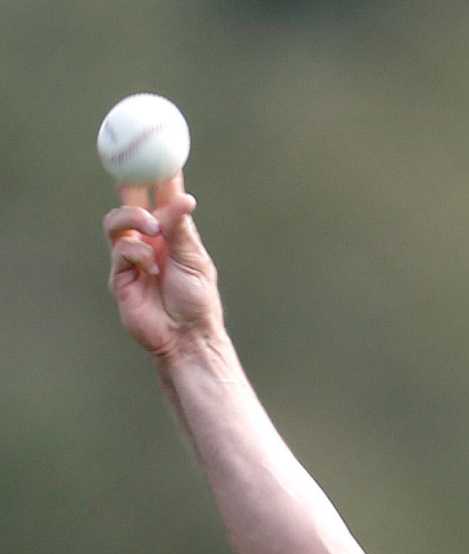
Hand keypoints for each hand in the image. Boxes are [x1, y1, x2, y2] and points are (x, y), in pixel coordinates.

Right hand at [104, 175, 221, 358]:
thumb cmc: (197, 303)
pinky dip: (137, 253)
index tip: (163, 147)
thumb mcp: (195, 261)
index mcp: (172, 234)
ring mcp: (132, 258)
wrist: (187, 339)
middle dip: (129, 179)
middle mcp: (149, 241)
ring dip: (134, 218)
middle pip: (130, 200)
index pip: (162, 195)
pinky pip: (120, 250)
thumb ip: (182, 230)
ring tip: (154, 231)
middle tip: (134, 163)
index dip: (160, 172)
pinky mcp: (120, 277)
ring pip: (117, 221)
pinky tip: (152, 268)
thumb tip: (183, 198)